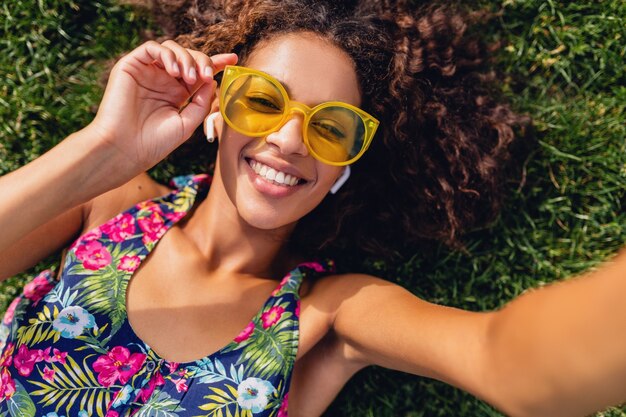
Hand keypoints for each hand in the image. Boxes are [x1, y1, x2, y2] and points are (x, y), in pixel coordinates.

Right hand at [88, 40, 236, 174]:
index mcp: (176, 94)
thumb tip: (212, 81)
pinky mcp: (130, 66)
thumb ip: (202, 102)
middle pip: (189, 57)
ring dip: (186, 58)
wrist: (125, 150)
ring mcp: (147, 72)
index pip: (199, 72)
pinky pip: (151, 48)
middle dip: (203, 62)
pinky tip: (175, 71)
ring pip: (172, 49)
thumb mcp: (187, 123)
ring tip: (190, 78)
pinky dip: (167, 54)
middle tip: (207, 76)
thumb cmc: (154, 142)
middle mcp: (162, 80)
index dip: (216, 63)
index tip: (234, 60)